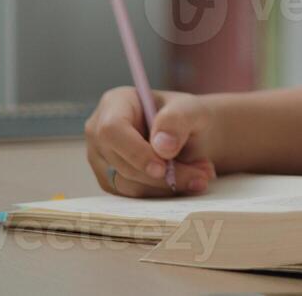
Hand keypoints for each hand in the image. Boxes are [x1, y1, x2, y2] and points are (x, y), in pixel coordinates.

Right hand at [84, 86, 219, 196]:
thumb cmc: (185, 115)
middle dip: (163, 176)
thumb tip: (162, 147)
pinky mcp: (111, 182)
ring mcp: (101, 159)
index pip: (112, 130)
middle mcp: (99, 132)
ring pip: (127, 185)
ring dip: (167, 187)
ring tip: (201, 175)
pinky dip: (162, 193)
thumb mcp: (190, 109)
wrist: (188, 134)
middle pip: (121, 163)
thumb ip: (177, 121)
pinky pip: (132, 197)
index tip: (163, 168)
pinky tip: (187, 181)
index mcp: (114, 104)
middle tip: (202, 174)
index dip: (135, 152)